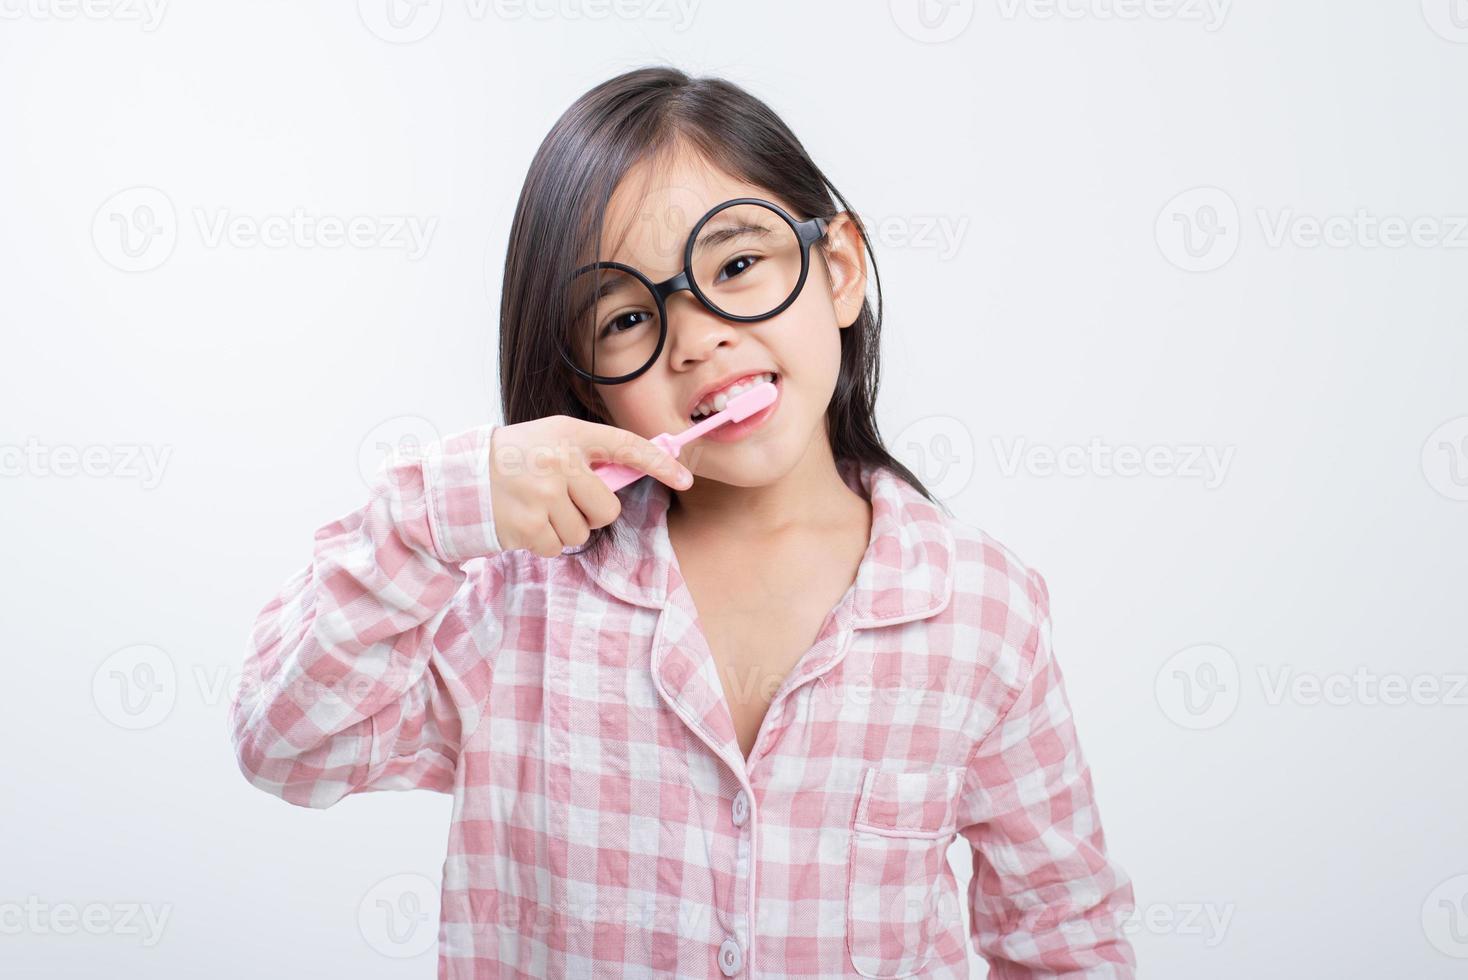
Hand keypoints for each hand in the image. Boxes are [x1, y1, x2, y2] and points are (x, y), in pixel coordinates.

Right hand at [488, 416, 692, 556]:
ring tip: (538, 508)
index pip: (626, 446)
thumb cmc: (515, 457)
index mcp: (570, 434)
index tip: (685, 478)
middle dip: (591, 513)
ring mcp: (543, 495)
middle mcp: (559, 462)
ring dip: (564, 528)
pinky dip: (543, 541)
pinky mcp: (527, 525)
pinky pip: (557, 548)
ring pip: (582, 532)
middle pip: (607, 508)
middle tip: (565, 501)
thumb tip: (628, 477)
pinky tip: (526, 522)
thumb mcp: (552, 440)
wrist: (459, 474)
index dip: (660, 463)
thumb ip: (589, 456)